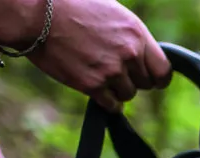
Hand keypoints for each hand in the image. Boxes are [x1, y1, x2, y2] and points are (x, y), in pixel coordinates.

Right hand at [23, 0, 172, 111]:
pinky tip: (97, 92)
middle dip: (132, 80)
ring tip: (100, 76)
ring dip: (117, 90)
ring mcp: (111, 71)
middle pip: (145, 84)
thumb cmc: (71, 8)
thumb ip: (131, 36)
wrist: (36, 14)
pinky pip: (111, 105)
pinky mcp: (92, 85)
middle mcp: (129, 54)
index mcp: (136, 34)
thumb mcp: (112, 13)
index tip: (151, 81)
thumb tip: (142, 56)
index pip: (163, 70)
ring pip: (128, 95)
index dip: (158, 79)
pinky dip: (107, 102)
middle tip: (113, 71)